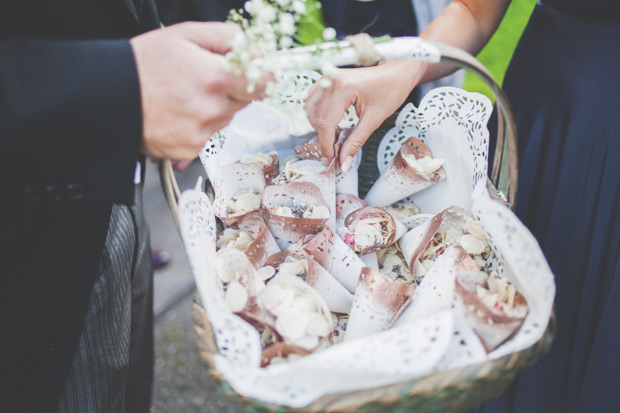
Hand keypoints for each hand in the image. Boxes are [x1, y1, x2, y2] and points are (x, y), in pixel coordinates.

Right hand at [131, 22, 268, 159]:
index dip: (261, 77)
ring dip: (215, 107)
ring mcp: (201, 132)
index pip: (263, 85)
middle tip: (206, 78)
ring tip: (187, 94)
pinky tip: (181, 111)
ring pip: (226, 118)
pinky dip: (200, 124)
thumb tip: (255, 51)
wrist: (109, 95)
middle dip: (233, 90)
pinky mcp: (190, 148)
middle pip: (245, 102)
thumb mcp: (187, 34)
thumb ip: (229, 38)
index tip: (257, 74)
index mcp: (215, 79)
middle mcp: (211, 110)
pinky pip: (209, 134)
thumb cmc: (143, 64)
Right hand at [304, 59, 422, 165]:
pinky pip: (313, 99)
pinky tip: (330, 122)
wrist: (397, 72)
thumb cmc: (391, 90)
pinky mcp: (328, 79)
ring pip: (310, 109)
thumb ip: (356, 142)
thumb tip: (343, 162)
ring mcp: (328, 77)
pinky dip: (317, 113)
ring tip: (335, 137)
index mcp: (343, 88)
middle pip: (317, 117)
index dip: (326, 145)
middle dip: (324, 137)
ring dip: (319, 126)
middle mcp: (331, 80)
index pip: (326, 123)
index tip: (330, 160)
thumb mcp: (374, 119)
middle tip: (336, 151)